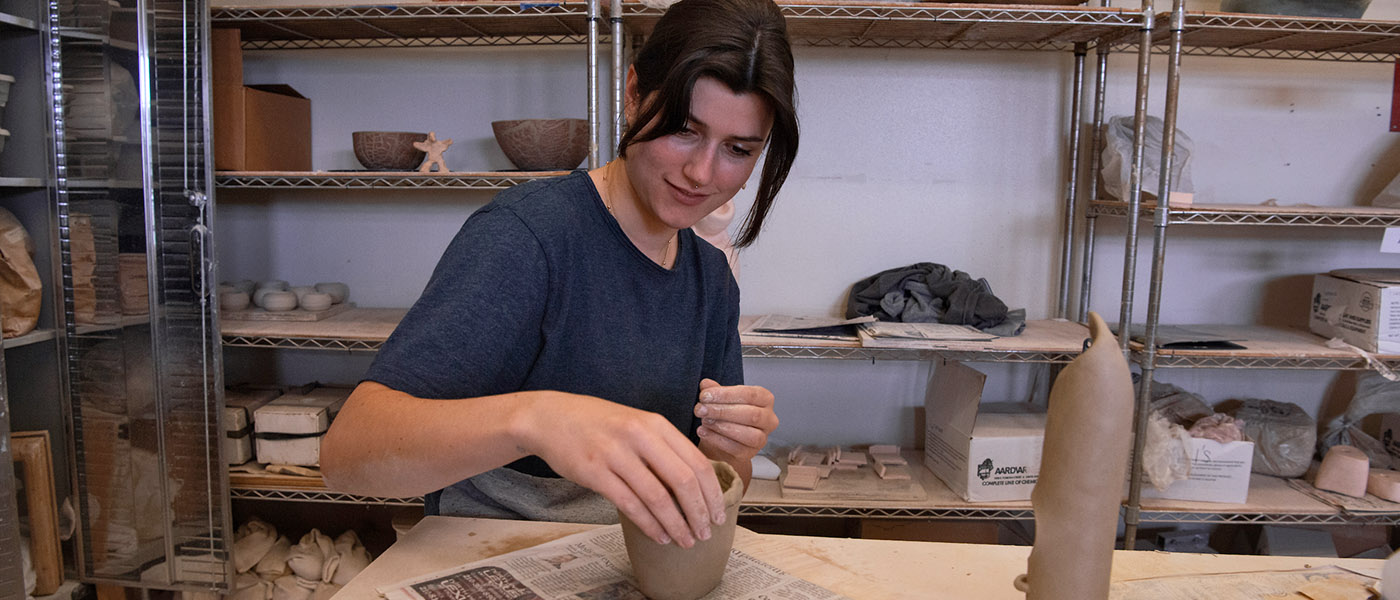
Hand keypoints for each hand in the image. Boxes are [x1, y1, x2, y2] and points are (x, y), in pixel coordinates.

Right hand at [523, 394, 725, 548]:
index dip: (712, 493)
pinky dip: (649, 524)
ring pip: (657, 497)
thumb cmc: (597, 423)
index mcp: (655, 423)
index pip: (697, 462)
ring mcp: (615, 454)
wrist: (550, 417)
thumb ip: (662, 446)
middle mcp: (638, 436)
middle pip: (683, 481)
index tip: (719, 513)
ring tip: (685, 540)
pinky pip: (630, 505)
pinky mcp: (594, 472)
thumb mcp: (635, 423)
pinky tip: (659, 535)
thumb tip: (695, 483)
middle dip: (699, 512)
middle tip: (705, 533)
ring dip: (676, 524)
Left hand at [694, 379, 777, 464]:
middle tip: (701, 408)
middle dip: (722, 411)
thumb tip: (705, 384)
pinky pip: (736, 448)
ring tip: (704, 420)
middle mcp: (769, 419)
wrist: (723, 438)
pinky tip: (703, 431)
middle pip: (751, 414)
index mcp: (765, 399)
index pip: (749, 394)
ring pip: (748, 434)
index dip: (726, 394)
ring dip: (722, 426)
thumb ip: (715, 390)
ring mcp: (762, 438)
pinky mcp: (750, 453)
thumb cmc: (728, 414)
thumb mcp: (722, 398)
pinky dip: (717, 439)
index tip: (705, 395)